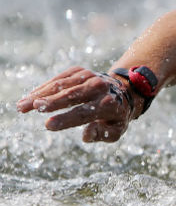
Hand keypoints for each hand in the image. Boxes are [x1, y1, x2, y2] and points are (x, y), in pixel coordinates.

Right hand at [17, 66, 133, 141]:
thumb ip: (102, 134)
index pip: (85, 113)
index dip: (66, 119)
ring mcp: (89, 77)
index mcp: (109, 104)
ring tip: (22, 106)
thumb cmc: (115, 116)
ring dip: (40, 95)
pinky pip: (59, 79)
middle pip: (71, 95)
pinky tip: (30, 97)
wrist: (123, 91)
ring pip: (61, 85)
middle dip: (50, 102)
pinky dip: (44, 88)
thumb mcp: (115, 130)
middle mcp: (99, 88)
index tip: (48, 125)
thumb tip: (86, 134)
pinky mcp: (79, 71)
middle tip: (30, 108)